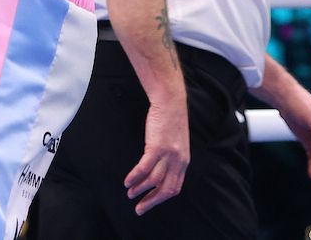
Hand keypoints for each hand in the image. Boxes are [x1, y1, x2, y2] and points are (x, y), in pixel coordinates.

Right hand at [123, 96, 189, 213]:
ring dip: (140, 190)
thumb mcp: (177, 141)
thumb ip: (172, 156)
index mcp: (183, 162)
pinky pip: (144, 168)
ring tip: (130, 194)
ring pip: (153, 181)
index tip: (150, 202)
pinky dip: (135, 177)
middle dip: (151, 202)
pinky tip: (127, 182)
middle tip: (140, 209)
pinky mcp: (157, 147)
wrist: (171, 101)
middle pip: (165, 190)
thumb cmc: (171, 118)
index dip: (161, 198)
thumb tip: (161, 168)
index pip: (174, 187)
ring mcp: (168, 155)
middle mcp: (178, 161)